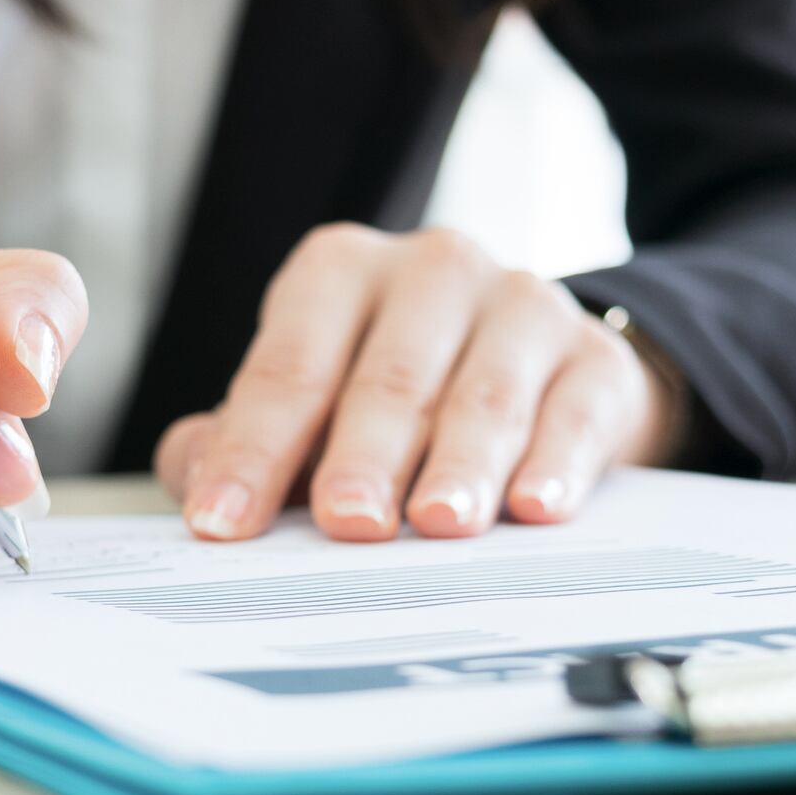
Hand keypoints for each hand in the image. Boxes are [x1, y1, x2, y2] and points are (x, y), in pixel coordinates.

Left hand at [154, 224, 678, 541]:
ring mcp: (522, 306)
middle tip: (347, 523)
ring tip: (441, 523)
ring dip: (461, 464)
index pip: (289, 366)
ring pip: (484, 393)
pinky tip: (536, 508)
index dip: (253, 449)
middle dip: (364, 456)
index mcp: (340, 273)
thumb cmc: (396, 397)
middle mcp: (432, 271)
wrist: (538, 374)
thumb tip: (200, 488)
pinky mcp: (595, 357)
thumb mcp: (311, 405)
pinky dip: (555, 463)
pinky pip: (575, 411)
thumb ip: (243, 442)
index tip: (223, 523)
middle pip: (389, 377)